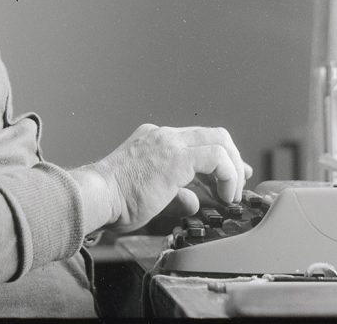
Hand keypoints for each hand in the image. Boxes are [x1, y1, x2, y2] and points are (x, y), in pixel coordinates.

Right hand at [82, 124, 251, 233]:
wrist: (96, 196)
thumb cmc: (114, 201)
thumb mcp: (151, 196)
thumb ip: (176, 195)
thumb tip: (194, 201)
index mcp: (154, 140)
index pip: (196, 141)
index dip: (220, 158)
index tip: (231, 176)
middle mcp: (163, 135)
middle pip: (213, 135)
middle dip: (233, 157)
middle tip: (240, 181)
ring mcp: (169, 142)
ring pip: (219, 140)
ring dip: (233, 168)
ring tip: (232, 193)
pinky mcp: (176, 157)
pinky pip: (216, 157)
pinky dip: (228, 175)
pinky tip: (225, 194)